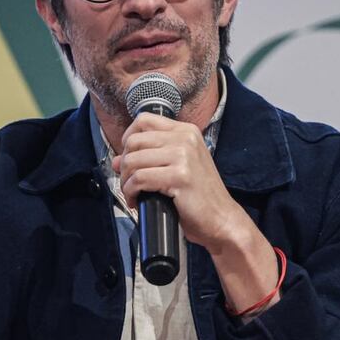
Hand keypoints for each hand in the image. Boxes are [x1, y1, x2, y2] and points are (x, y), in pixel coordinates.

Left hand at [113, 113, 279, 312]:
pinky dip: (131, 192)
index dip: (128, 138)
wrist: (222, 219)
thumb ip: (150, 158)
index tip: (129, 157)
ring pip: (133, 160)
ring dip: (126, 180)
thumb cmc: (199, 197)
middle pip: (134, 141)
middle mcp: (185, 138)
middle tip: (129, 181)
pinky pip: (139, 179)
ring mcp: (183, 156)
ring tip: (133, 193)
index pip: (144, 120)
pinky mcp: (179, 176)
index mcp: (186, 131)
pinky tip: (136, 201)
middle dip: (125, 163)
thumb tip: (118, 160)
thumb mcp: (178, 168)